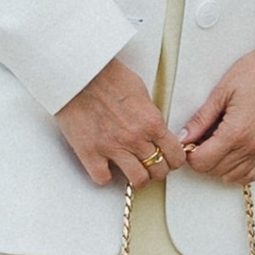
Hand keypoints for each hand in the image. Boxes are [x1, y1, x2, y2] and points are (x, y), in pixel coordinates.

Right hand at [55, 53, 187, 189]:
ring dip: (136, 177)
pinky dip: (105, 176)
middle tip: (149, 165)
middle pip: (159, 171)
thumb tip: (155, 130)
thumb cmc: (107, 76)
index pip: (175, 155)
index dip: (174, 160)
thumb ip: (150, 115)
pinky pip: (103, 179)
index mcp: (151, 122)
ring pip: (137, 180)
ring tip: (131, 170)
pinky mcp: (89, 152)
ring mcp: (112, 147)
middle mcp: (135, 138)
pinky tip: (105, 166)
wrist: (79, 74)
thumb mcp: (141, 92)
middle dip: (156, 169)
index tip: (168, 159)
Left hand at [181, 2, 254, 185]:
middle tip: (200, 137)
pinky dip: (237, 170)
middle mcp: (251, 146)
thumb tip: (183, 136)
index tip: (189, 138)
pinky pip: (251, 175)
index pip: (202, 161)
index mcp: (236, 132)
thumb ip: (201, 118)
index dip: (189, 152)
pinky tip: (231, 152)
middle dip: (201, 157)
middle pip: (214, 171)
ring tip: (214, 143)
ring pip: (231, 176)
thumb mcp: (222, 91)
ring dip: (217, 165)